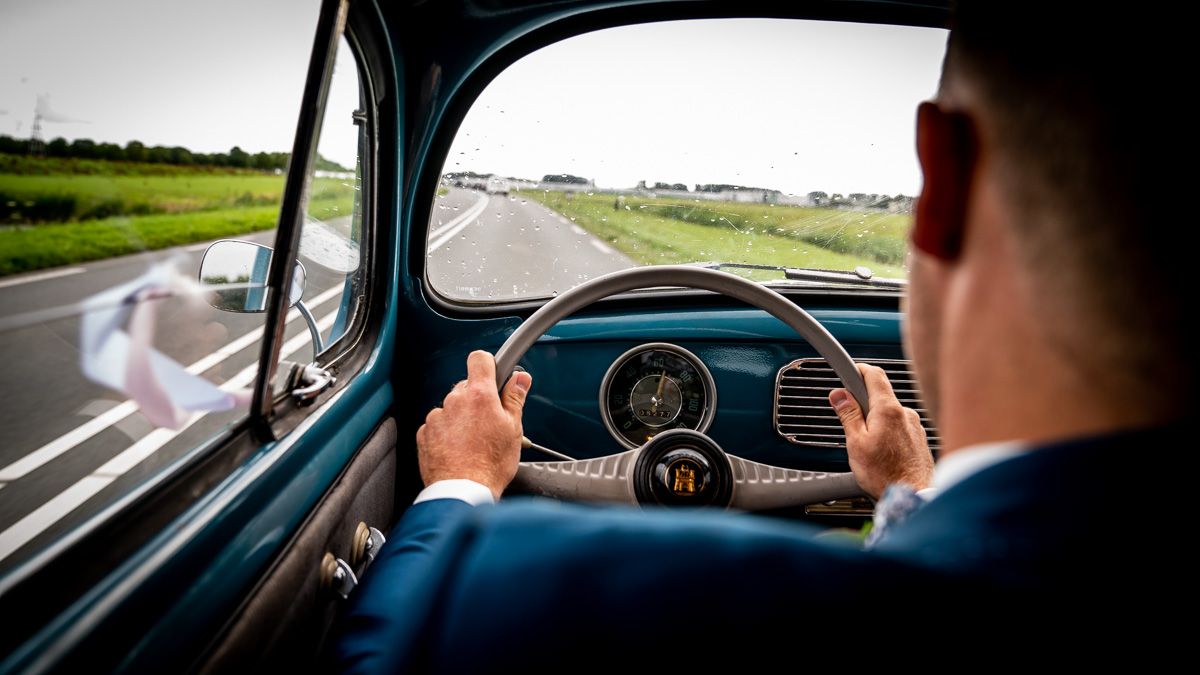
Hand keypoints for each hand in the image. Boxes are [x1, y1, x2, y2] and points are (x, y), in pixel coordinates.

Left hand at [416, 350, 532, 499]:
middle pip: (466, 387)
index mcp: (479, 395)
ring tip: (474, 441)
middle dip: (477, 399)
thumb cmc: (490, 465)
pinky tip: (459, 449)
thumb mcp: (513, 429)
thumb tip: (520, 379)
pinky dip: (447, 433)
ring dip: (461, 418)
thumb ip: (515, 398)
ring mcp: (437, 418)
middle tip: (490, 421)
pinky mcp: (424, 434)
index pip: (479, 359)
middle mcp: (454, 401)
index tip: (494, 373)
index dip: (489, 364)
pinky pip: (438, 425)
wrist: (463, 492)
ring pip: (451, 408)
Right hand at [829, 363, 932, 500]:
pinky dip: (889, 433)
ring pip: (890, 414)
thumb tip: (839, 395)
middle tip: (851, 421)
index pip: (874, 374)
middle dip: (864, 403)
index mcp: (888, 410)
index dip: (858, 370)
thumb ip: (848, 415)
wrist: (916, 496)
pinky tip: (883, 453)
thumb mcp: (856, 443)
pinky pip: (900, 428)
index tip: (848, 373)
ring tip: (868, 446)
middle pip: (881, 395)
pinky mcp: (919, 439)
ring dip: (877, 421)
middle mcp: (905, 414)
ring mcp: (915, 426)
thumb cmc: (886, 475)